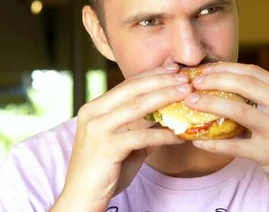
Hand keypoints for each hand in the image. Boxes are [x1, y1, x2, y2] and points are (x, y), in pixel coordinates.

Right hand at [53, 64, 190, 211]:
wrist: (82, 198)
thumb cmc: (103, 172)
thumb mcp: (122, 144)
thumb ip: (139, 129)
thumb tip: (166, 120)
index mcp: (94, 108)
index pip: (127, 85)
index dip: (151, 75)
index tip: (173, 70)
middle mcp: (93, 113)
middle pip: (133, 89)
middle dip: (161, 80)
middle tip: (185, 77)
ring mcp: (98, 128)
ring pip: (138, 106)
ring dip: (166, 97)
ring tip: (186, 94)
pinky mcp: (107, 146)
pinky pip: (142, 136)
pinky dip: (164, 134)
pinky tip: (180, 135)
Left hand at [184, 62, 268, 210]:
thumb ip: (267, 100)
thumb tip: (229, 86)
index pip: (254, 72)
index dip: (225, 68)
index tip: (204, 69)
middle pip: (244, 84)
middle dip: (213, 79)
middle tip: (191, 82)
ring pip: (237, 110)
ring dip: (209, 103)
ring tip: (190, 102)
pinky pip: (235, 146)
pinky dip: (213, 142)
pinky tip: (197, 140)